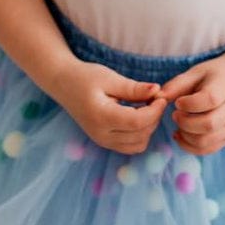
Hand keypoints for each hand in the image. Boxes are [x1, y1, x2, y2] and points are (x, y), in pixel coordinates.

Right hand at [52, 61, 167, 155]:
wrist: (63, 84)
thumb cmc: (85, 77)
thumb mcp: (110, 78)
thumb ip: (134, 88)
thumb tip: (157, 91)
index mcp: (101, 117)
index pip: (138, 122)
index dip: (155, 110)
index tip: (161, 96)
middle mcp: (101, 135)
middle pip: (141, 134)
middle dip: (154, 117)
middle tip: (154, 97)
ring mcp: (102, 141)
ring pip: (139, 144)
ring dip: (148, 127)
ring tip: (145, 105)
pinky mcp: (105, 142)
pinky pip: (131, 146)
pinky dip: (140, 134)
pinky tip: (138, 115)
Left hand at [154, 54, 224, 155]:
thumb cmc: (215, 75)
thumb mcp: (197, 72)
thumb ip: (177, 85)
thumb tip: (157, 98)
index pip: (210, 100)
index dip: (190, 104)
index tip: (178, 102)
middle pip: (209, 124)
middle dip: (185, 122)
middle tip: (175, 114)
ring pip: (207, 142)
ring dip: (186, 136)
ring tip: (179, 123)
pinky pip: (208, 149)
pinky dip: (190, 146)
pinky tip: (181, 134)